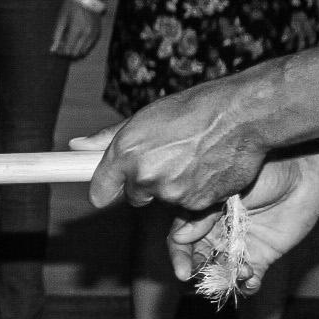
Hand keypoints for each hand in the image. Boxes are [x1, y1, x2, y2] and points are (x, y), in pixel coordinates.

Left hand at [50, 0, 102, 58]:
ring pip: (83, 51)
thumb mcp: (61, 19)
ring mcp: (94, 33)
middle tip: (62, 45)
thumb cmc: (71, 6)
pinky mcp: (98, 32)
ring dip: (75, 50)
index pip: (68, 50)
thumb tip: (52, 50)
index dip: (61, 52)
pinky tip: (77, 39)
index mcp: (76, 30)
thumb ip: (57, 36)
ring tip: (69, 41)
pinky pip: (90, 45)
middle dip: (67, 52)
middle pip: (75, 53)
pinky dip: (82, 46)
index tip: (57, 48)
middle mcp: (86, 34)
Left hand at [76, 74, 268, 210]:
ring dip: (176, 187)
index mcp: (126, 152)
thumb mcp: (146, 116)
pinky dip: (199, 194)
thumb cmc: (195, 109)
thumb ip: (108, 137)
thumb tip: (76, 146)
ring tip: (195, 158)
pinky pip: (191, 208)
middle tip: (172, 157)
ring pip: (165, 201)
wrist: (243, 114)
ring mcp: (171, 193)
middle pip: (135, 197)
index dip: (108, 188)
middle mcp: (144, 176)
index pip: (99, 191)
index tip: (113, 187)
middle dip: (149, 183)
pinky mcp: (196, 204)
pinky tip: (209, 169)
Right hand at [164, 147, 318, 288]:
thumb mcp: (230, 190)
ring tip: (244, 271)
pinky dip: (248, 286)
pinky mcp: (262, 257)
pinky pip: (249, 280)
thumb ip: (205, 214)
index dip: (179, 256)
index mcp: (204, 215)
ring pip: (222, 273)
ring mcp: (239, 247)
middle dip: (202, 271)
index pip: (181, 240)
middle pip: (198, 260)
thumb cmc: (268, 172)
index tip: (183, 271)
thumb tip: (180, 238)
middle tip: (212, 275)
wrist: (307, 176)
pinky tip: (252, 281)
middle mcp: (218, 233)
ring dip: (227, 278)